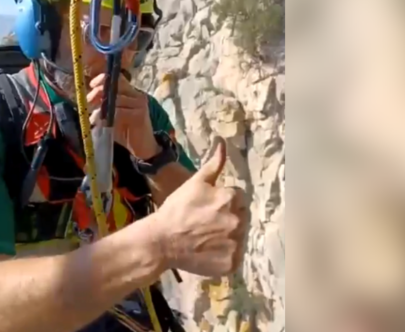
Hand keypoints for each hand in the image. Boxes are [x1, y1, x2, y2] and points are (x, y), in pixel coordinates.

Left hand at [87, 73, 159, 158]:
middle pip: (115, 85)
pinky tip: (102, 123)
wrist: (142, 148)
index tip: (91, 86)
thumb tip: (88, 99)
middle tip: (89, 102)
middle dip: (98, 92)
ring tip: (93, 118)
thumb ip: (103, 105)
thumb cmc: (125, 131)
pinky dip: (108, 117)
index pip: (117, 77)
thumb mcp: (112, 116)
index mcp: (131, 93)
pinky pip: (120, 111)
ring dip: (101, 108)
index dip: (102, 79)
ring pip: (116, 99)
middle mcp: (137, 95)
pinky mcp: (140, 115)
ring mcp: (140, 104)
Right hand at [148, 137, 248, 276]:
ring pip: (240, 236)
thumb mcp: (195, 182)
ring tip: (208, 237)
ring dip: (229, 235)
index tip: (209, 207)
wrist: (162, 241)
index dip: (224, 200)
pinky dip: (226, 254)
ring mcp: (236, 244)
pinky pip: (235, 256)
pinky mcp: (232, 263)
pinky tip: (210, 250)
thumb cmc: (177, 209)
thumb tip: (222, 142)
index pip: (239, 197)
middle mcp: (238, 221)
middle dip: (229, 216)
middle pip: (242, 216)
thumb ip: (214, 164)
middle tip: (208, 222)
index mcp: (232, 199)